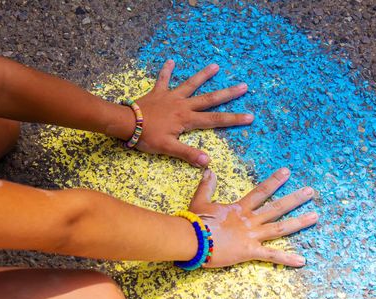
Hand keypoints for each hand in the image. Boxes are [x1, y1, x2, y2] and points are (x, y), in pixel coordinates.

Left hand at [134, 60, 252, 166]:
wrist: (126, 123)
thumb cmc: (147, 137)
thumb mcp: (168, 149)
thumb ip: (188, 154)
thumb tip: (207, 162)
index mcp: (188, 119)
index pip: (216, 120)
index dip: (234, 119)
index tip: (250, 116)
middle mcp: (183, 105)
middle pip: (209, 99)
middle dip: (227, 94)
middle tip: (243, 86)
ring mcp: (171, 97)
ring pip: (190, 84)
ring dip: (203, 75)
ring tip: (215, 66)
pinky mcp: (158, 93)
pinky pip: (163, 79)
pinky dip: (166, 70)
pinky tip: (171, 61)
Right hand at [189, 167, 317, 267]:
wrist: (191, 239)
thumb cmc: (194, 222)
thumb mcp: (200, 201)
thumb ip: (207, 186)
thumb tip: (209, 170)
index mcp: (240, 209)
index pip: (261, 191)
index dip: (274, 181)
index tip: (287, 172)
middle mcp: (250, 220)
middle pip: (277, 207)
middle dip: (295, 199)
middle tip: (310, 192)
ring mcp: (252, 235)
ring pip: (280, 228)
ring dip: (299, 222)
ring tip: (315, 217)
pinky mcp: (250, 251)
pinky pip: (272, 255)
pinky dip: (287, 259)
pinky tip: (302, 261)